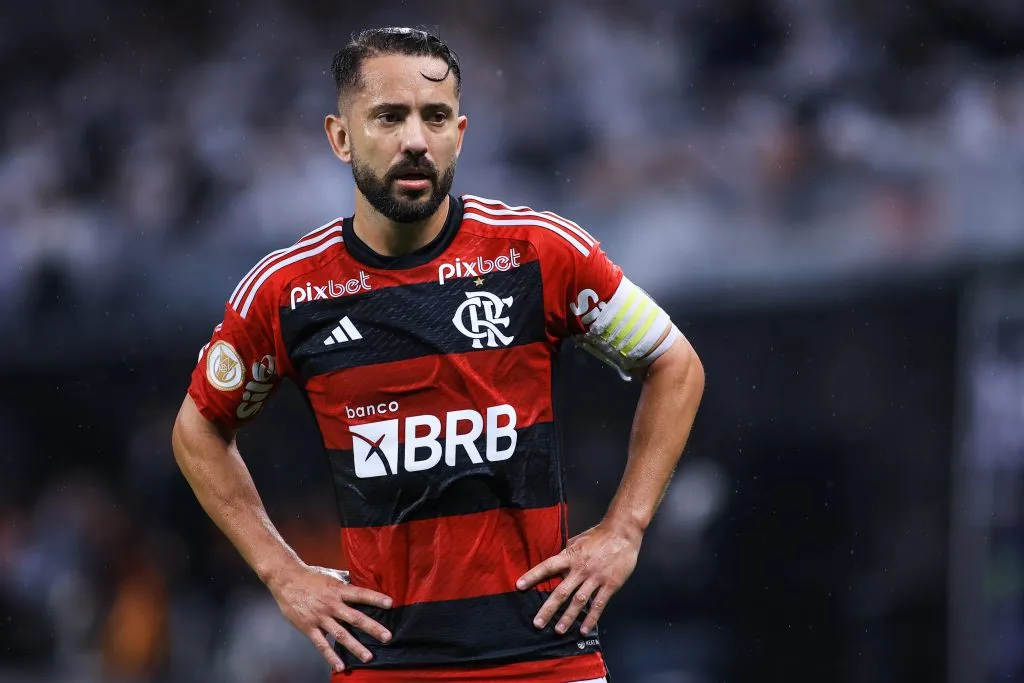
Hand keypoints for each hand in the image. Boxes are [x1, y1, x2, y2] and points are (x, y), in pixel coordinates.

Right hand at [267, 563, 392, 671]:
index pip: (361, 594)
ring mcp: (320, 617)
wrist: (286, 580)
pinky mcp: (309, 628)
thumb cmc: (310, 576)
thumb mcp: (331, 575)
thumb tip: (359, 582)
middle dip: (372, 628)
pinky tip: (340, 666)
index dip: (375, 598)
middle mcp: (332, 605)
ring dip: (355, 646)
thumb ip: (345, 582)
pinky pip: (322, 644)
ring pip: (341, 634)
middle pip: (355, 618)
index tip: (390, 604)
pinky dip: (331, 656)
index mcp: (338, 590)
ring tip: (368, 657)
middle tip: (387, 637)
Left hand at [516, 521, 640, 635]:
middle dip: (549, 609)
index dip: (533, 576)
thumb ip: (566, 554)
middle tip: (538, 623)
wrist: (622, 533)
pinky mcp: (610, 585)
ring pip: (579, 601)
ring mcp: (595, 578)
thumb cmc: (599, 535)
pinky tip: (584, 629)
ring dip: (568, 617)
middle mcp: (580, 569)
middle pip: (561, 591)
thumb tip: (555, 563)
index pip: (547, 567)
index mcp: (571, 557)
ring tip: (559, 630)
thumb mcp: (577, 540)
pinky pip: (599, 604)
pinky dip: (591, 618)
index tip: (519, 586)